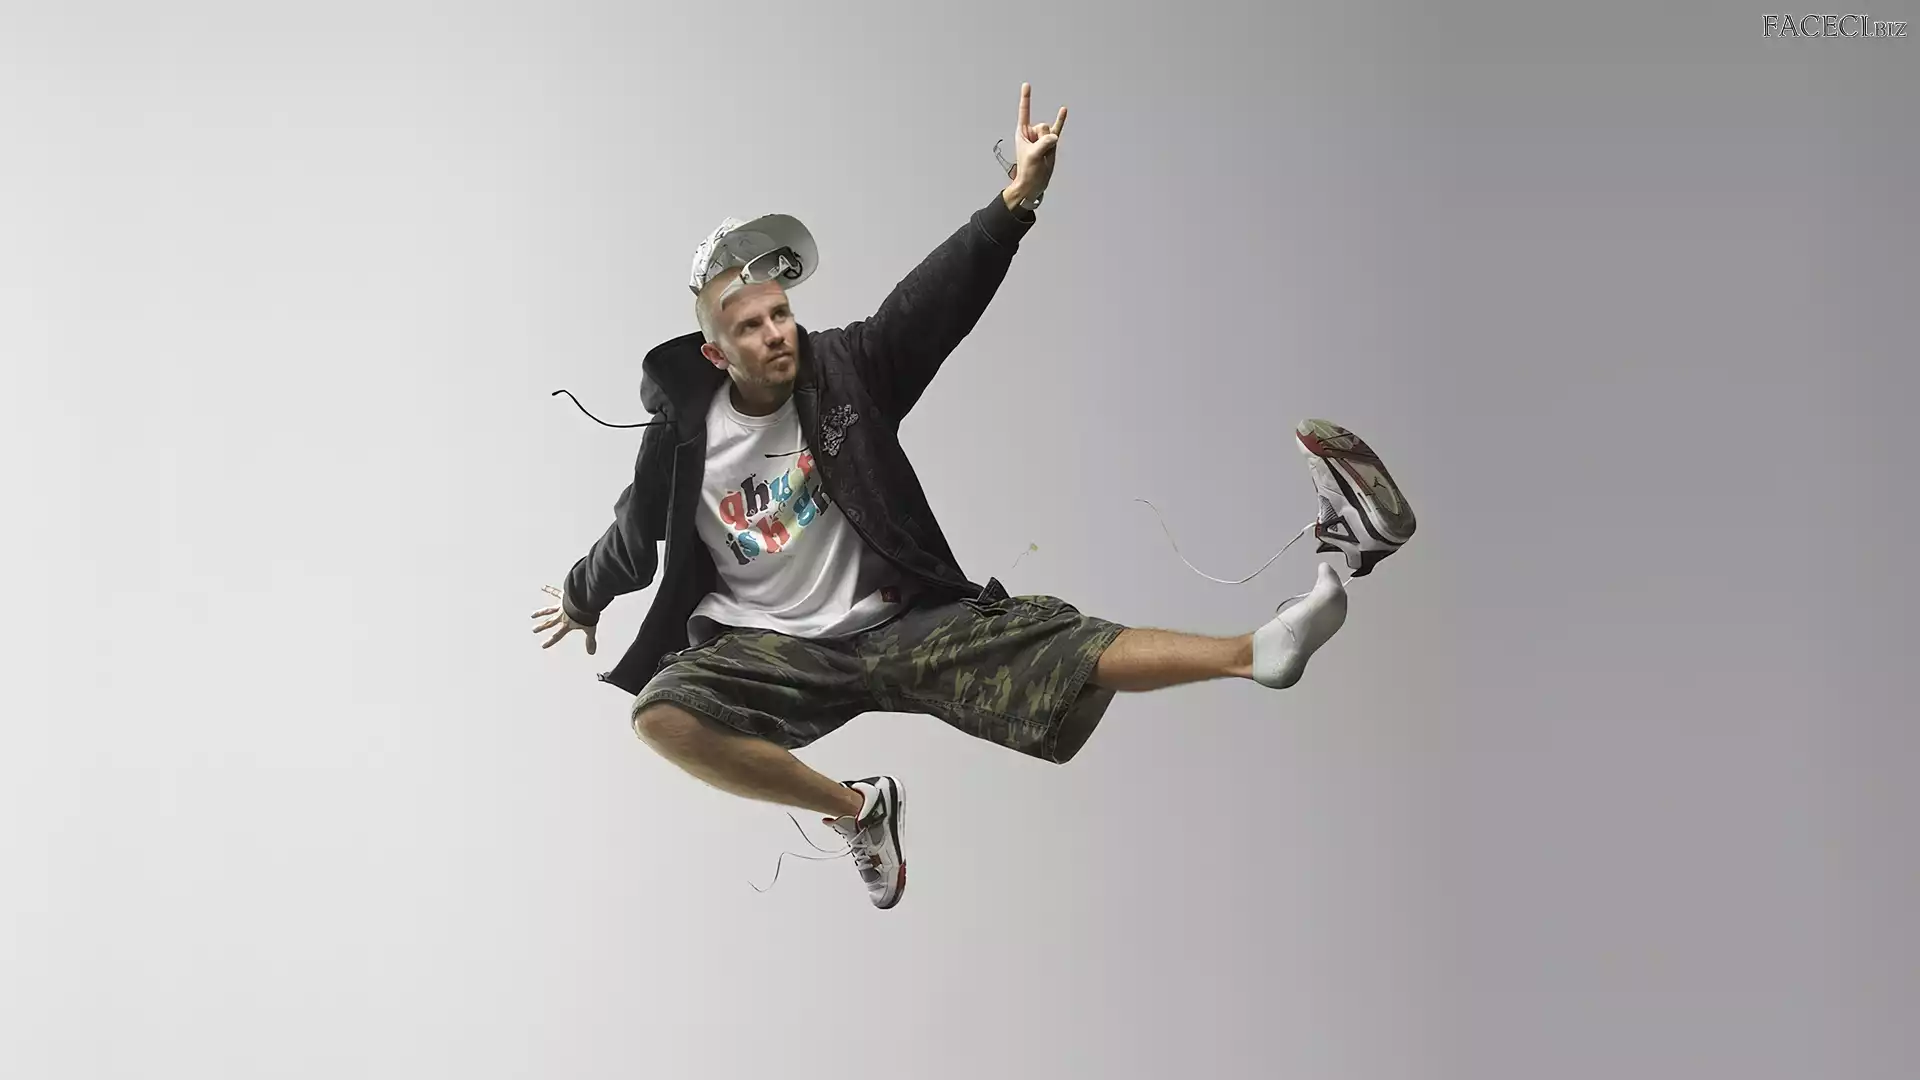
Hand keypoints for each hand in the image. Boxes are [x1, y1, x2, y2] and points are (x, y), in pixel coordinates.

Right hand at [532, 584, 595, 654]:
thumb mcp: (590, 629)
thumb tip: (591, 652)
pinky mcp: (564, 596)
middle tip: (534, 630)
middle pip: (549, 622)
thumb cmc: (587, 614)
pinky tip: (544, 587)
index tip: (543, 645)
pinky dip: (549, 589)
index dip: (551, 641)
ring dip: (540, 613)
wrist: (586, 601)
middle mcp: (562, 615)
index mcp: (567, 624)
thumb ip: (590, 640)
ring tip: (533, 615)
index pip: (558, 635)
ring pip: (548, 610)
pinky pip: (555, 592)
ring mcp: (561, 606)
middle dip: (542, 627)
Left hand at [1004, 83, 1066, 204]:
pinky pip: (1058, 128)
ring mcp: (1042, 137)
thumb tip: (1054, 136)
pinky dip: (1061, 120)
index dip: (1026, 98)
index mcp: (1022, 132)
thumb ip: (1043, 143)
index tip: (1026, 85)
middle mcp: (1032, 132)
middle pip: (1043, 126)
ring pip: (1051, 131)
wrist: (1034, 184)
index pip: (1024, 112)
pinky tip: (1063, 110)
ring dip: (1050, 144)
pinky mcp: (1051, 142)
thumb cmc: (1028, 170)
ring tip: (1044, 156)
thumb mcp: (1033, 156)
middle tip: (1038, 153)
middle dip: (1043, 139)